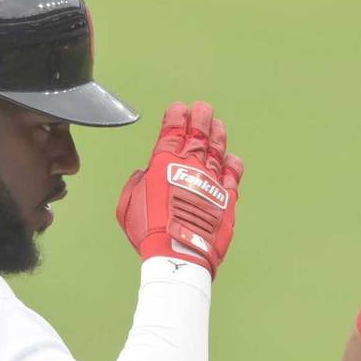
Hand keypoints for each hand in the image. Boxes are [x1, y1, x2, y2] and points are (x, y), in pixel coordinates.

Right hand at [116, 101, 243, 276]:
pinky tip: (231, 158)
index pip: (172, 132)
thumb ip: (136, 184)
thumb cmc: (149, 231)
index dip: (175, 118)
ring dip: (217, 135)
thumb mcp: (128, 204)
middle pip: (198, 135)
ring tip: (218, 125)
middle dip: (200, 119)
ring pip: (217, 150)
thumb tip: (143, 175)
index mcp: (163, 165)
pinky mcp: (226, 198)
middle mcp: (190, 167)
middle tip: (203, 109)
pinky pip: (232, 176)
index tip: (179, 108)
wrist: (178, 252)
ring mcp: (210, 181)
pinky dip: (232, 165)